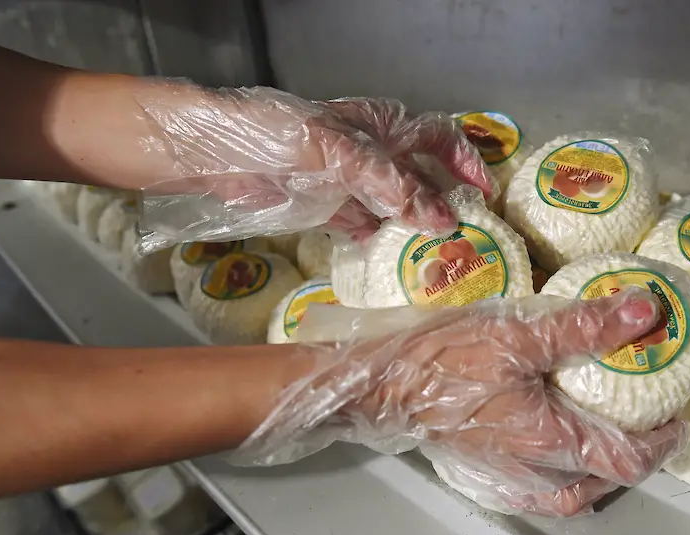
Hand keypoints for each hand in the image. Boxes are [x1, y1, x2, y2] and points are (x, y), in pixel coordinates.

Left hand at [136, 86, 494, 249]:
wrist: (207, 152)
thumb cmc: (271, 135)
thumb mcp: (335, 153)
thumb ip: (386, 184)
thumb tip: (439, 218)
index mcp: (377, 124)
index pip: (435, 136)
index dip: (463, 161)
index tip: (482, 194)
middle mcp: (367, 149)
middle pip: (417, 174)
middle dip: (441, 201)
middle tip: (461, 235)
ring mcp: (344, 178)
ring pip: (390, 202)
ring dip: (409, 225)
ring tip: (429, 255)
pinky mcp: (320, 202)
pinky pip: (357, 221)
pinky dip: (371, 236)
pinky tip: (380, 254)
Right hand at [235, 290, 688, 514]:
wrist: (380, 382)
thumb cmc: (439, 359)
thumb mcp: (518, 332)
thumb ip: (583, 325)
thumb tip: (643, 311)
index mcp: (549, 440)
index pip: (627, 459)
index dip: (661, 443)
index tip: (675, 416)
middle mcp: (531, 469)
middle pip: (601, 485)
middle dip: (634, 461)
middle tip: (646, 427)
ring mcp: (504, 474)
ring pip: (569, 493)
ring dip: (598, 473)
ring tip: (608, 440)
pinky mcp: (482, 466)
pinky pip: (536, 489)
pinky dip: (560, 477)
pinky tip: (553, 449)